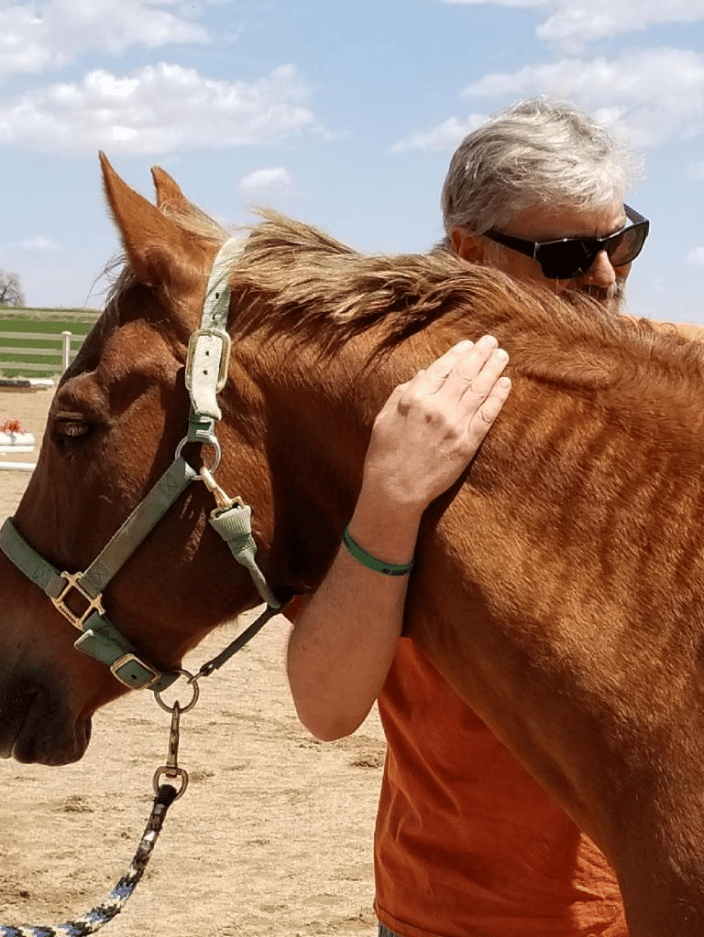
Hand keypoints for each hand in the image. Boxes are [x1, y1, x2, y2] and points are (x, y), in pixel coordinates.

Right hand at [360, 335, 510, 514]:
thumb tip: (423, 373)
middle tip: (491, 341)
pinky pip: (487, 414)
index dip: (457, 354)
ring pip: (479, 389)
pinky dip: (498, 397)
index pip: (441, 368)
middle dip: (479, 354)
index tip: (467, 344)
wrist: (396, 491)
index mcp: (414, 399)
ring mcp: (454, 425)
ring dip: (493, 369)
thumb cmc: (385, 455)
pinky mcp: (467, 443)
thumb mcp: (385, 418)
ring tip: (502, 355)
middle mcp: (437, 408)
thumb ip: (402, 393)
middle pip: (464, 374)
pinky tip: (506, 382)